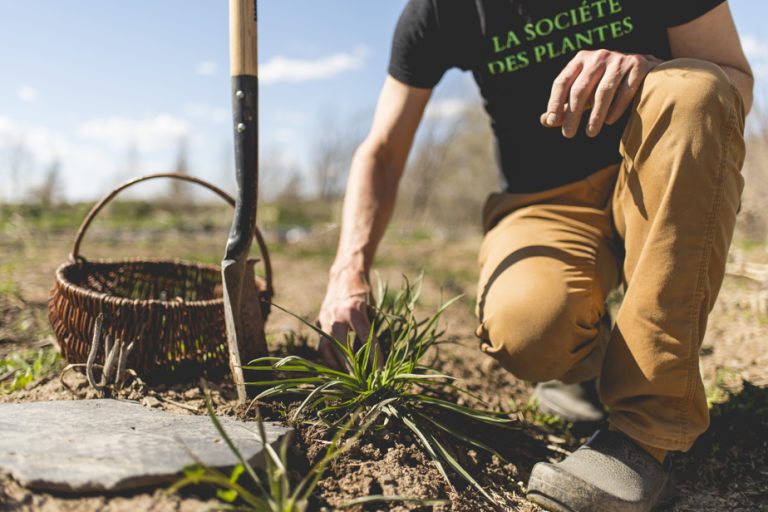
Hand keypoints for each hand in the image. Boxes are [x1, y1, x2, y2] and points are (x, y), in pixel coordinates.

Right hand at [317, 267, 375, 369]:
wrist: (344, 275)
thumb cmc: (363, 293)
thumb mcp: (372, 307)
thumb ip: (371, 328)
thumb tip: (375, 355)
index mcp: (353, 309)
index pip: (365, 337)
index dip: (374, 356)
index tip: (381, 372)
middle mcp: (336, 315)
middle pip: (342, 347)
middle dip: (352, 366)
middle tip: (362, 381)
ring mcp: (325, 320)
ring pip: (328, 348)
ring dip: (337, 365)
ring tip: (349, 379)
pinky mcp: (319, 323)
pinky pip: (322, 345)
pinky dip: (329, 358)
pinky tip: (338, 368)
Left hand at [540, 50, 662, 138]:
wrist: (645, 69)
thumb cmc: (607, 84)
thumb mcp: (584, 92)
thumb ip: (565, 105)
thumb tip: (544, 121)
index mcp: (581, 60)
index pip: (562, 82)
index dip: (555, 102)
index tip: (552, 122)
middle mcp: (599, 57)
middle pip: (580, 89)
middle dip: (573, 114)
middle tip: (568, 134)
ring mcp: (619, 60)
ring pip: (603, 92)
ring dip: (595, 115)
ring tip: (590, 133)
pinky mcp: (638, 66)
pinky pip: (625, 90)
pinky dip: (616, 108)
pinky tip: (609, 121)